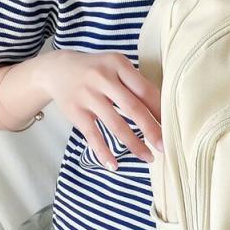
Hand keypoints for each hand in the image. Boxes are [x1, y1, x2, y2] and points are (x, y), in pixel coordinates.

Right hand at [39, 50, 163, 168]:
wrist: (56, 70)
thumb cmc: (96, 70)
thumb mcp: (115, 67)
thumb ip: (134, 83)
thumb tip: (161, 111)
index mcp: (118, 64)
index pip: (145, 90)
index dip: (159, 109)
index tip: (172, 125)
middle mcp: (103, 78)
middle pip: (133, 108)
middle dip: (151, 130)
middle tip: (165, 146)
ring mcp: (88, 96)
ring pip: (115, 124)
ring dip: (134, 144)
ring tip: (148, 157)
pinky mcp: (76, 112)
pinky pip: (93, 135)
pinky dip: (103, 152)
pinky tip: (114, 165)